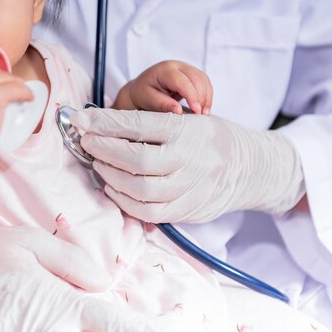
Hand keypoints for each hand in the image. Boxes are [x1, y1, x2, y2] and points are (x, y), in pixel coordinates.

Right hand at [0, 64, 32, 148]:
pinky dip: (27, 94)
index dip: (0, 79)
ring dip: (20, 89)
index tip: (6, 90)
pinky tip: (29, 99)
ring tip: (24, 99)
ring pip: (12, 81)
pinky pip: (19, 89)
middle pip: (2, 74)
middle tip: (16, 98)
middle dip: (11, 84)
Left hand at [71, 108, 304, 223]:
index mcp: (187, 130)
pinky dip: (124, 201)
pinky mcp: (187, 211)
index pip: (138, 125)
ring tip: (98, 164)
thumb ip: (149, 124)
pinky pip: (149, 212)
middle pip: (136, 159)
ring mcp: (190, 189)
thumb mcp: (187, 119)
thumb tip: (99, 124)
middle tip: (88, 141)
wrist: (250, 167)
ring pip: (140, 189)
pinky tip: (113, 187)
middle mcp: (190, 160)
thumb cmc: (209, 138)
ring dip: (111, 175)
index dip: (104, 122)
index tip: (81, 119)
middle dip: (104, 150)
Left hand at [115, 61, 212, 114]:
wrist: (142, 87)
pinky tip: (204, 107)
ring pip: (203, 79)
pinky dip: (206, 95)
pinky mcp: (191, 73)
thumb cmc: (143, 94)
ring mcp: (186, 67)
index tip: (196, 111)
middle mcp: (177, 65)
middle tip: (201, 115)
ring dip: (206, 97)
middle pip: (196, 78)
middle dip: (201, 97)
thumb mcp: (148, 100)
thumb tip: (178, 111)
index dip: (192, 96)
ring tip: (204, 114)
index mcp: (164, 70)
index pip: (182, 81)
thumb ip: (163, 104)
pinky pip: (204, 82)